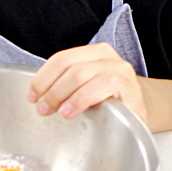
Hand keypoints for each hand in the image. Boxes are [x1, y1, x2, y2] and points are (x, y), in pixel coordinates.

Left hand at [29, 43, 146, 126]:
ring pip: (80, 74)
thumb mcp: (84, 90)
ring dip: (61, 94)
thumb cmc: (109, 105)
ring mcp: (119, 69)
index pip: (60, 59)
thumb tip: (36, 95)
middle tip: (42, 108)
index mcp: (93, 53)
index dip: (42, 77)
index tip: (32, 96)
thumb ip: (65, 86)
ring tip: (56, 111)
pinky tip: (71, 111)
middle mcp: (107, 56)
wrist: (139, 117)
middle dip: (49, 88)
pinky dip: (81, 99)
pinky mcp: (128, 85)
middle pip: (67, 65)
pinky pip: (100, 85)